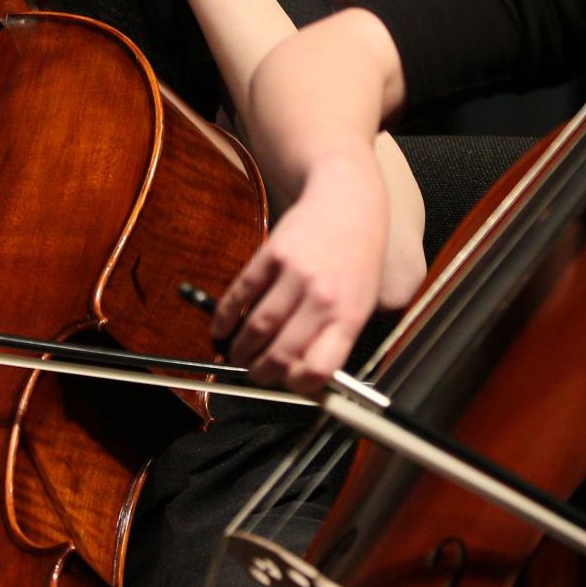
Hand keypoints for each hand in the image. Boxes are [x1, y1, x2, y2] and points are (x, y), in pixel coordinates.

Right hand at [212, 153, 387, 392]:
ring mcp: (296, 275)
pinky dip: (225, 316)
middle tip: (254, 374)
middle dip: (261, 373)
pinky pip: (242, 293)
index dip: (298, 385)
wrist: (349, 201)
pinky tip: (221, 326)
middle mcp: (323, 299)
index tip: (288, 383)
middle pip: (281, 353)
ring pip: (257, 328)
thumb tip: (308, 376)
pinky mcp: (273, 254)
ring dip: (240, 349)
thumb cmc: (359, 256)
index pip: (319, 369)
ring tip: (237, 355)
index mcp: (349, 316)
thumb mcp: (364, 300)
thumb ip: (338, 336)